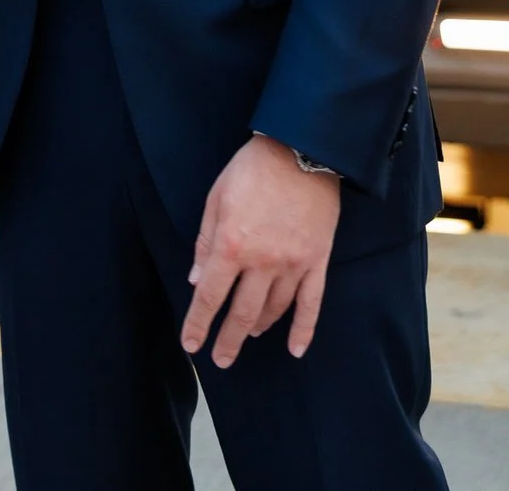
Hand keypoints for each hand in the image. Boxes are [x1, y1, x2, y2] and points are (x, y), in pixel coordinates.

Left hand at [180, 134, 340, 367]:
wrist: (301, 148)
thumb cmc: (252, 169)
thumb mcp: (216, 197)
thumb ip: (205, 241)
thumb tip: (195, 279)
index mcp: (232, 244)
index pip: (210, 296)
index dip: (198, 323)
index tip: (191, 344)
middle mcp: (262, 262)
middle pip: (242, 313)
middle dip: (228, 339)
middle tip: (221, 359)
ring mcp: (293, 264)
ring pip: (273, 310)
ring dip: (258, 327)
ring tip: (249, 335)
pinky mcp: (317, 261)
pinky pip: (311, 304)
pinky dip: (303, 330)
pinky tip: (296, 349)